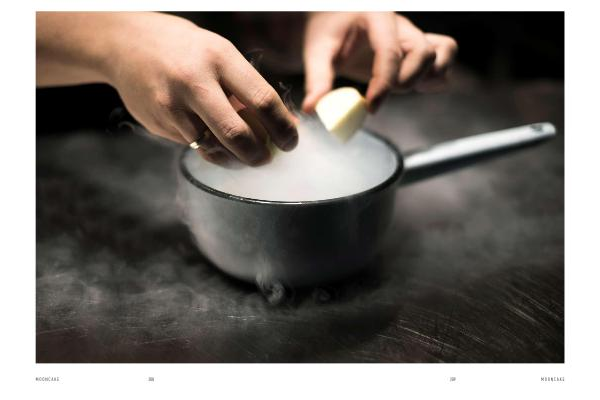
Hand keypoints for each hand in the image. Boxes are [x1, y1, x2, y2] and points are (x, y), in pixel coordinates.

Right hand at [37, 12, 297, 164]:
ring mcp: (172, 105)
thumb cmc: (186, 50)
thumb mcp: (220, 55)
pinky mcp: (159, 122)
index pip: (263, 100)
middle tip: (266, 158)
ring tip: (242, 155)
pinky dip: (209, 148)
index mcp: (220, 58)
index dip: (283, 127)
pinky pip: (193, 146)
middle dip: (257, 154)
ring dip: (233, 158)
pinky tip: (212, 140)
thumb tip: (283, 124)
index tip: (291, 142)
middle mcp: (195, 81)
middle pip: (236, 134)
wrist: (125, 43)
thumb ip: (248, 88)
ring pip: (213, 147)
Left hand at [302, 12, 457, 112]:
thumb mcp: (316, 52)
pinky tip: (412, 86)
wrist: (334, 20)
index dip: (383, 84)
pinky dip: (436, 75)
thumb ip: (317, 80)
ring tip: (397, 89)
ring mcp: (413, 34)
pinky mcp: (418, 46)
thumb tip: (312, 109)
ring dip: (425, 78)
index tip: (370, 108)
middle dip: (405, 82)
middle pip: (424, 53)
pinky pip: (446, 55)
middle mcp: (400, 24)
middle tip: (377, 96)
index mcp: (376, 16)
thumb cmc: (326, 32)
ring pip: (443, 53)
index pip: (390, 51)